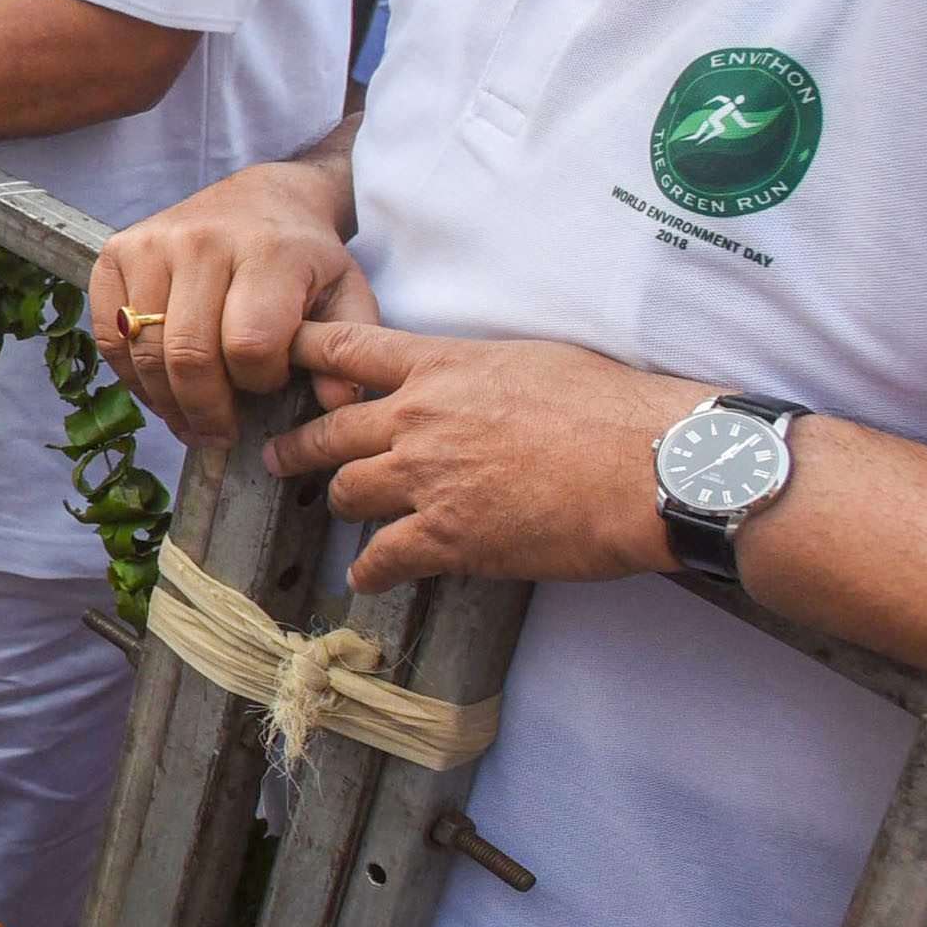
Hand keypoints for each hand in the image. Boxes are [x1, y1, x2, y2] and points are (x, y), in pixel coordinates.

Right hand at [89, 157, 371, 446]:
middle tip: (222, 431)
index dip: (259, 382)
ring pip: (145, 353)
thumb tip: (337, 404)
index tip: (271, 383)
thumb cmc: (304, 258)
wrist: (261, 198)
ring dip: (168, 403)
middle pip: (189, 355)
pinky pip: (111, 337)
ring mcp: (151, 245)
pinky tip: (162, 387)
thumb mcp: (345, 296)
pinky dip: (132, 376)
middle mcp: (202, 241)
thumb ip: (343, 349)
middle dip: (207, 410)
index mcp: (269, 252)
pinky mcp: (115, 253)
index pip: (249, 344)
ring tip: (192, 419)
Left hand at [265, 323, 708, 592]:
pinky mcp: (447, 536)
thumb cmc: (613, 407)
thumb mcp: (533, 360)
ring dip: (339, 503)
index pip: (346, 349)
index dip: (302, 353)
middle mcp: (419, 418)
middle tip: (278, 455)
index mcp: (440, 366)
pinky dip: (370, 571)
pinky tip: (367, 577)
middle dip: (298, 446)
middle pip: (329, 431)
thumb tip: (471, 382)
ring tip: (333, 509)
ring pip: (346, 492)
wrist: (652, 464)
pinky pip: (382, 558)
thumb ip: (479, 370)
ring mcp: (427, 479)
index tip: (275, 358)